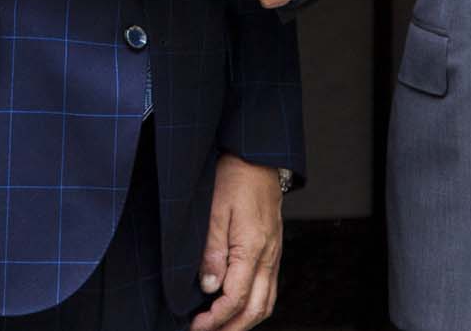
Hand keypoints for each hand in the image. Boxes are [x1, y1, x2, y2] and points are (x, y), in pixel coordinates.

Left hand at [190, 154, 283, 330]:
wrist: (258, 156)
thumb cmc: (234, 177)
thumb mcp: (214, 210)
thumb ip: (212, 251)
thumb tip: (208, 287)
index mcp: (253, 248)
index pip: (237, 298)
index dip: (216, 319)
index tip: (196, 326)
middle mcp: (268, 256)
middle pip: (256, 309)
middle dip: (232, 329)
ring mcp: (274, 254)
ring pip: (267, 303)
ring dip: (245, 321)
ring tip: (221, 327)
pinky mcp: (273, 249)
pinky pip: (270, 288)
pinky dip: (255, 306)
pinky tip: (237, 306)